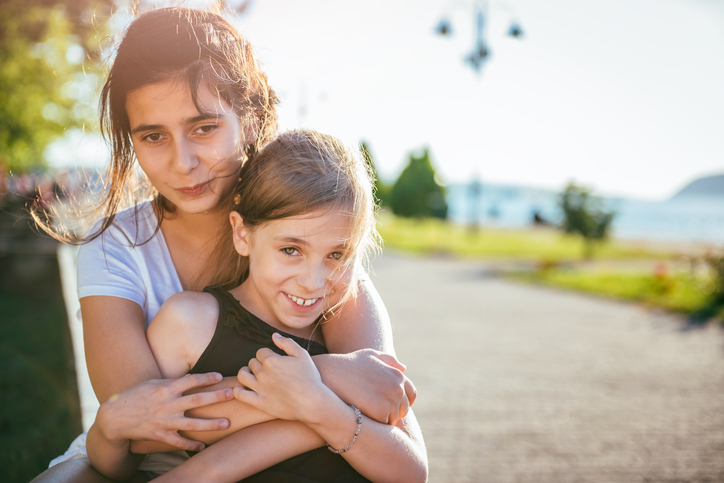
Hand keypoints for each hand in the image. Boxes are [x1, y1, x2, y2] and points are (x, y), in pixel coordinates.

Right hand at [97, 372, 233, 451]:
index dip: (206, 377)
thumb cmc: (135, 395)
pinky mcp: (160, 435)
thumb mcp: (153, 383)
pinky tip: (203, 446)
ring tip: (227, 423)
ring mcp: (164, 421)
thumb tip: (191, 379)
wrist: (114, 417)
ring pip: (192, 424)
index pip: (190, 380)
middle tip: (232, 394)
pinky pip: (179, 441)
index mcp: (165, 389)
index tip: (219, 376)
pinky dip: (191, 444)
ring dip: (211, 424)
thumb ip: (172, 383)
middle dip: (216, 397)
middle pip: (196, 400)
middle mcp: (167, 404)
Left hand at [234, 333, 333, 421]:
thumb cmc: (310, 378)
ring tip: (253, 376)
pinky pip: (240, 394)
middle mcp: (263, 373)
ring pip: (242, 375)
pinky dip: (238, 390)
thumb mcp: (303, 355)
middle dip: (258, 364)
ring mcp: (260, 388)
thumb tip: (274, 336)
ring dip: (246, 373)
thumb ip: (287, 343)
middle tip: (267, 370)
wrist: (312, 403)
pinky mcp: (259, 402)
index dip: (267, 355)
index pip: (260, 352)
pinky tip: (244, 389)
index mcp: (272, 360)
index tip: (274, 360)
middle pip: (252, 363)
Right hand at [318, 349, 416, 424]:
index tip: (387, 403)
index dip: (401, 401)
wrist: (330, 376)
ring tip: (365, 412)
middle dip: (392, 411)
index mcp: (398, 375)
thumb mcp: (369, 355)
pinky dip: (376, 425)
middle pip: (403, 409)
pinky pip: (384, 426)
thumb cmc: (348, 364)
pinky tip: (362, 417)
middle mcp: (398, 388)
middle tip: (373, 410)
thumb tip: (403, 369)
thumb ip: (388, 360)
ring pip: (394, 419)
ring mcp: (391, 401)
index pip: (411, 395)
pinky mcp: (382, 413)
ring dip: (383, 419)